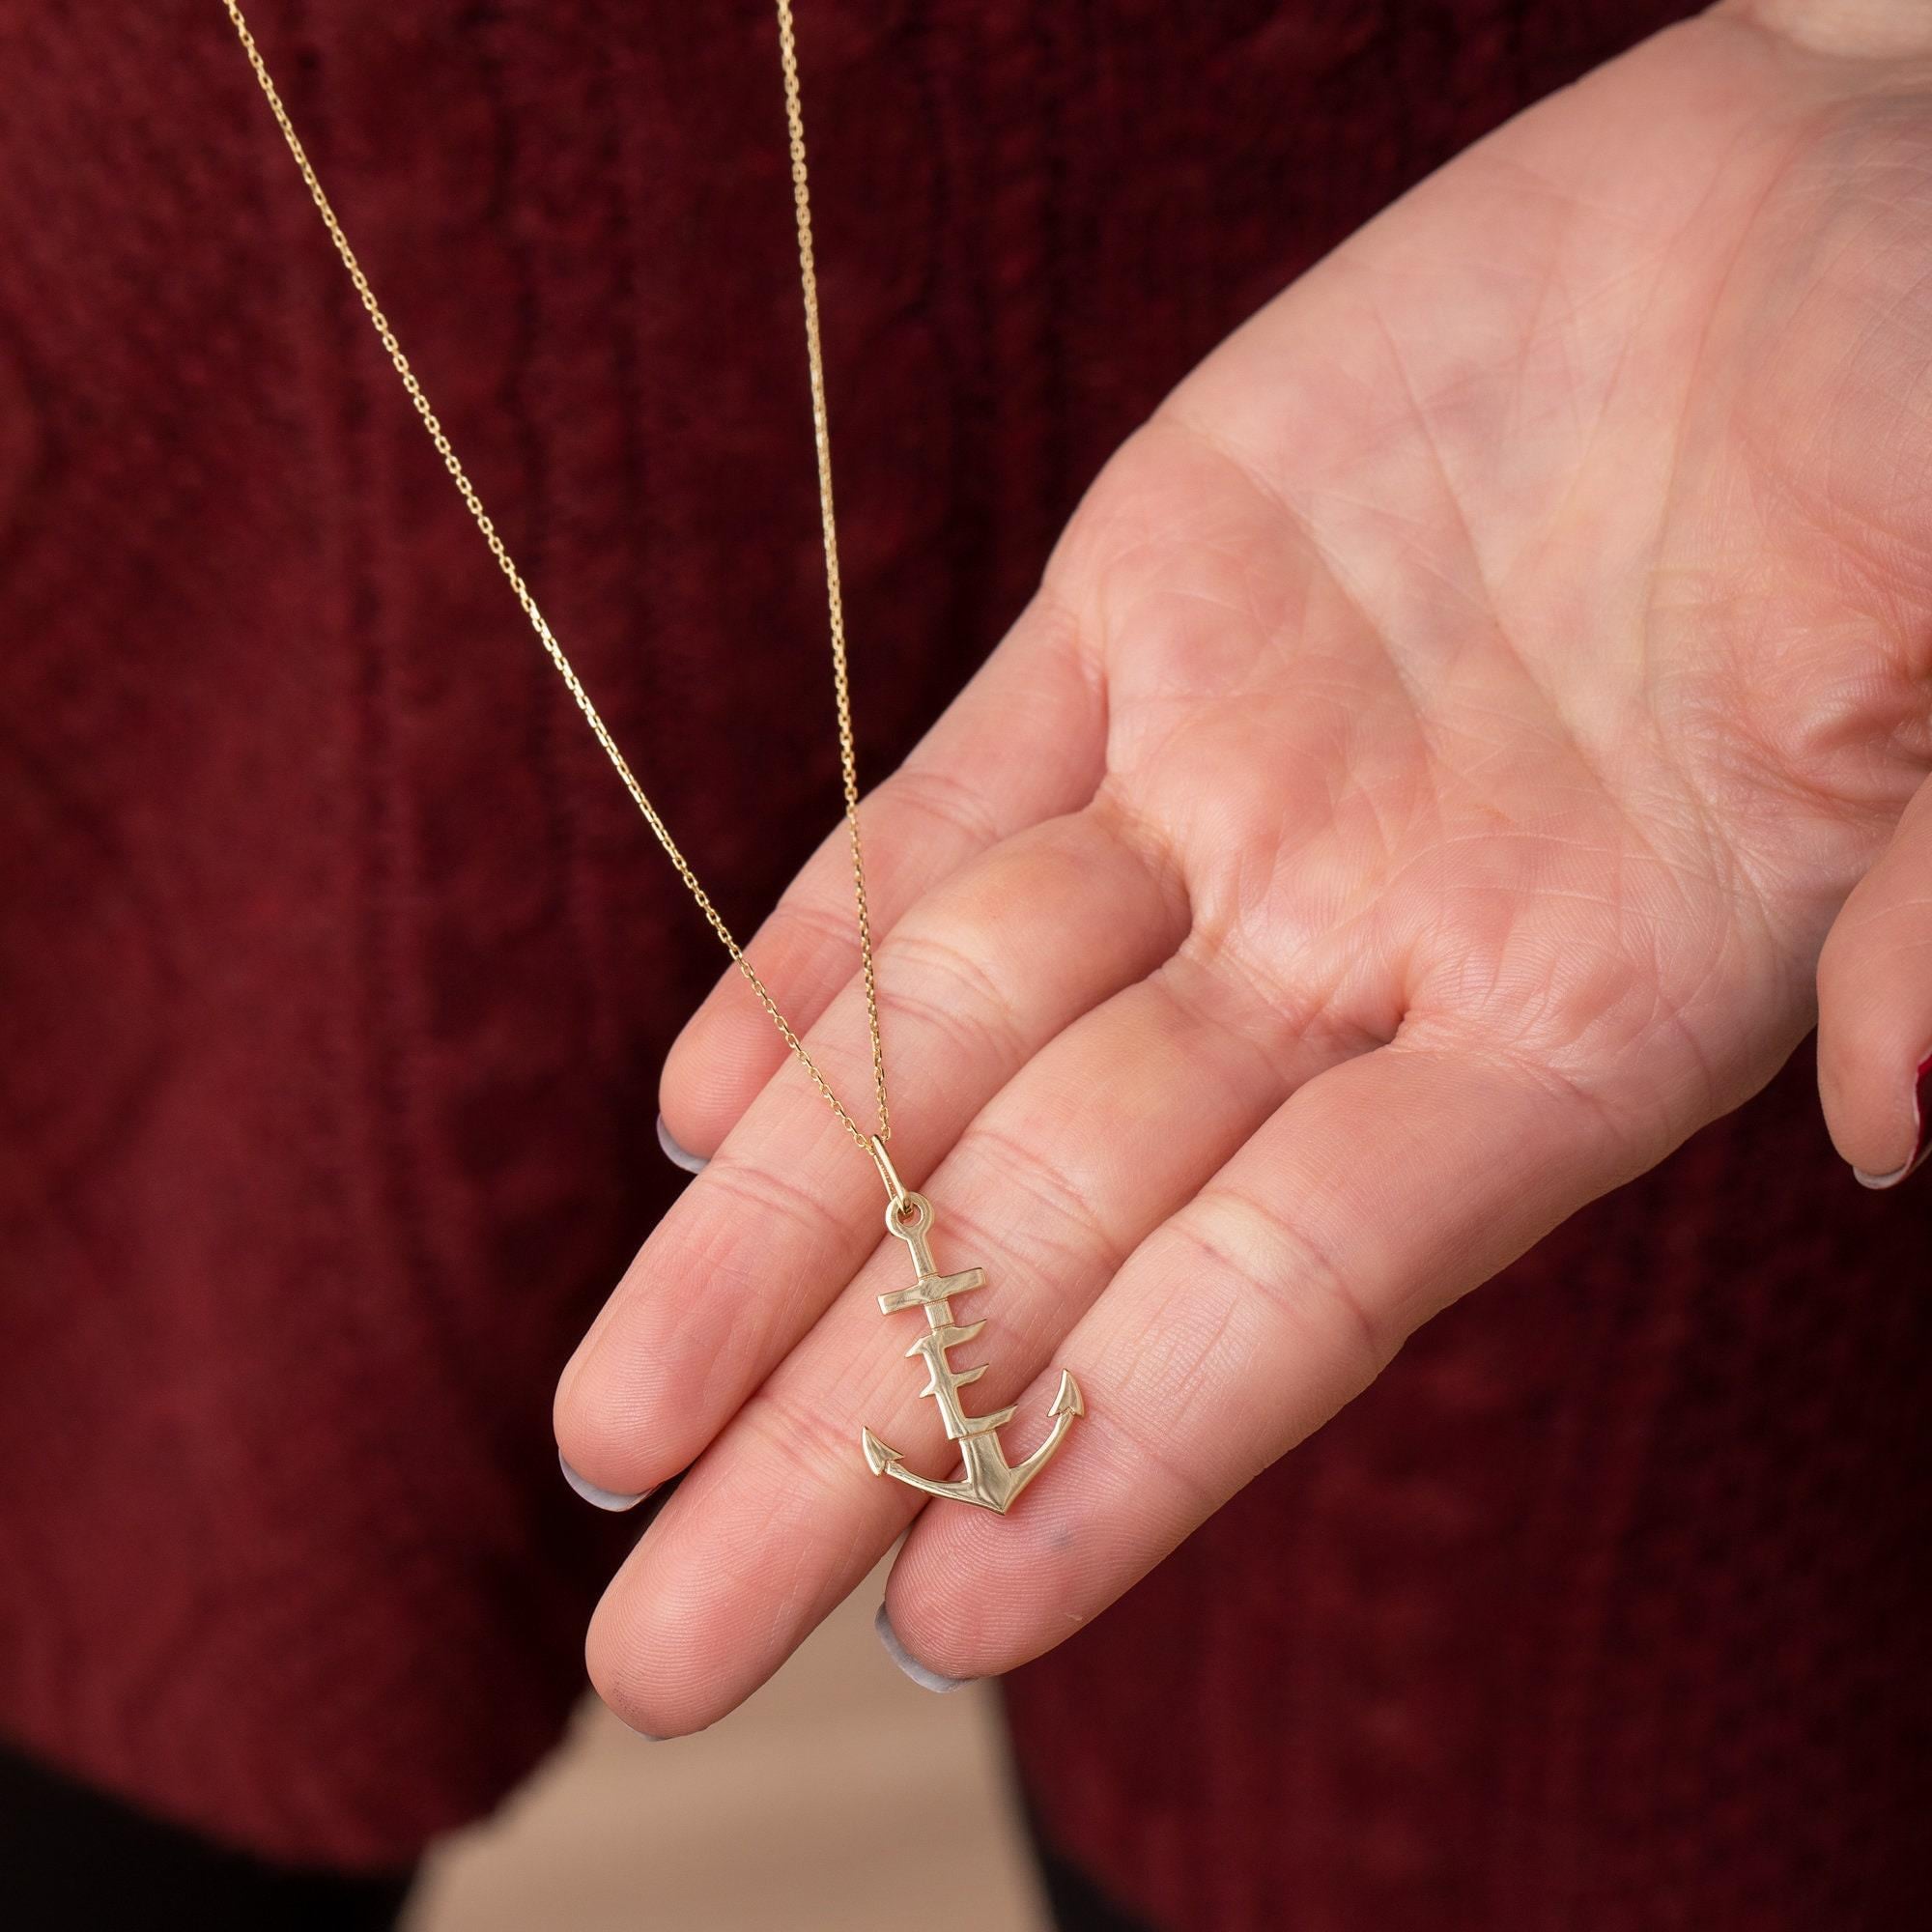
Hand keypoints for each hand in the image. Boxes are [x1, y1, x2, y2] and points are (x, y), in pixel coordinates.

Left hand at [555, 1, 1931, 1731]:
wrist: (1827, 183)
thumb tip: (1915, 1119)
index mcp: (1574, 1009)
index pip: (1292, 1293)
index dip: (1122, 1451)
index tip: (941, 1613)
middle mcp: (1364, 942)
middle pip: (1051, 1231)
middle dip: (847, 1432)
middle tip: (661, 1651)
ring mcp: (1229, 785)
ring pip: (942, 1049)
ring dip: (768, 1232)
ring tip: (610, 1425)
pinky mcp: (1139, 608)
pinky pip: (941, 812)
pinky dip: (816, 952)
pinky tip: (698, 1108)